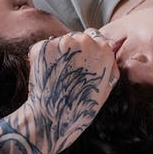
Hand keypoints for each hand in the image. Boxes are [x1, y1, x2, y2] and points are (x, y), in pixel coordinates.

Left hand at [19, 29, 117, 153]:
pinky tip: (46, 76)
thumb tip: (110, 46)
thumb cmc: (81, 105)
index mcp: (103, 49)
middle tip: (67, 74)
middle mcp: (84, 41)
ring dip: (57, 55)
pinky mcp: (43, 47)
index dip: (86, 49)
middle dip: (71, 51)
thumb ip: (109, 63)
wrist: (53, 117)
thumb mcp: (106, 85)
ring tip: (57, 77)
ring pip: (59, 42)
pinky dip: (42, 59)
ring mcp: (62, 42)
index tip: (80, 61)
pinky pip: (42, 48)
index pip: (94, 36)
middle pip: (76, 37)